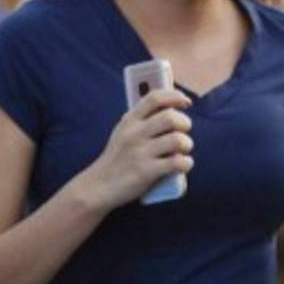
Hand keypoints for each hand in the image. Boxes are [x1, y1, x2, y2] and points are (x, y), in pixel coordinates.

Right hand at [80, 89, 193, 210]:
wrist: (97, 187)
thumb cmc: (116, 159)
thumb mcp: (122, 133)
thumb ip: (140, 121)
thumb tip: (169, 108)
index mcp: (129, 121)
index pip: (155, 98)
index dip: (175, 96)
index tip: (186, 102)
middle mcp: (134, 134)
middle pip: (170, 117)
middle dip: (185, 123)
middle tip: (183, 132)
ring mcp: (140, 153)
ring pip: (177, 140)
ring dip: (186, 145)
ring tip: (182, 151)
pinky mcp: (146, 172)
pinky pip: (177, 163)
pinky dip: (186, 163)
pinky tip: (183, 165)